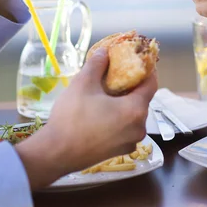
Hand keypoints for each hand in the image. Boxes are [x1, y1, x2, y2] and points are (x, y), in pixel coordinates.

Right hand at [16, 48, 157, 189]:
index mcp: (136, 109)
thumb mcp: (83, 84)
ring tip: (108, 96)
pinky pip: (126, 130)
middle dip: (132, 88)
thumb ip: (97, 64)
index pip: (151, 84)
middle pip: (142, 101)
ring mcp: (131, 142)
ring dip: (125, 105)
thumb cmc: (72, 118)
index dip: (147, 71)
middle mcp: (139, 127)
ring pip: (134, 116)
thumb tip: (105, 52)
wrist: (55, 154)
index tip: (140, 62)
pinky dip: (120, 120)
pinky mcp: (121, 151)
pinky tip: (103, 114)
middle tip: (118, 77)